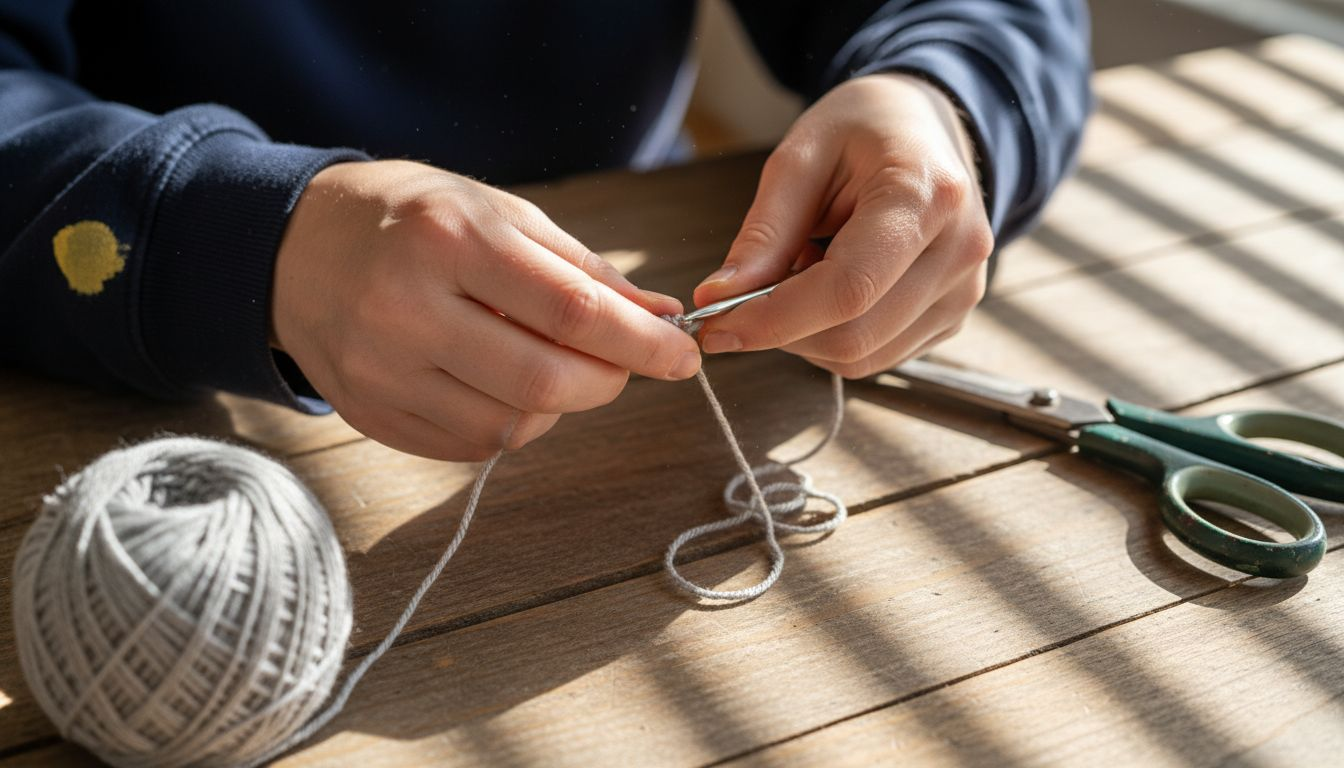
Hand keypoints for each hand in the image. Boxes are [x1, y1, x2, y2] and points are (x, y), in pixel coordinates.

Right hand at [272, 160, 699, 460]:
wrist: (291, 246)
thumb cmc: (410, 219)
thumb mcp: (496, 211)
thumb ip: (581, 267)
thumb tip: (659, 315)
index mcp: (450, 239)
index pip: (573, 311)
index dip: (643, 343)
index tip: (683, 355)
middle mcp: (408, 309)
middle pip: (545, 382)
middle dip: (608, 381)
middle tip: (621, 362)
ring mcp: (381, 371)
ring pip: (511, 427)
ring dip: (558, 406)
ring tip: (549, 364)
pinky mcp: (370, 414)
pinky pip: (470, 447)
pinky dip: (509, 423)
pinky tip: (500, 384)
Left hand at [693, 73, 992, 377]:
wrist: (926, 125)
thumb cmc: (862, 129)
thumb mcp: (801, 157)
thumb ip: (763, 234)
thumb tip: (718, 300)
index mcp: (926, 195)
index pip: (848, 289)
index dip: (773, 320)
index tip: (714, 325)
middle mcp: (958, 250)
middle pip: (853, 335)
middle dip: (781, 328)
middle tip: (749, 288)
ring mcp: (964, 291)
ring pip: (862, 356)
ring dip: (806, 334)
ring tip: (803, 268)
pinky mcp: (954, 317)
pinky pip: (877, 356)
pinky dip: (833, 335)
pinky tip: (831, 285)